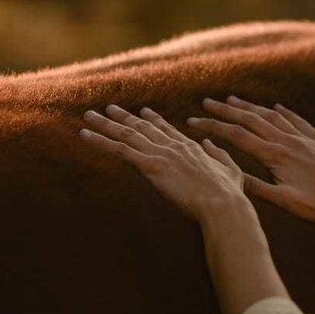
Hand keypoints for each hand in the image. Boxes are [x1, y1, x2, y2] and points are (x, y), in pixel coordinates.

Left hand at [80, 104, 246, 221]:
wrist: (222, 204)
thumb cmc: (229, 194)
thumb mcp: (230, 169)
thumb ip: (218, 154)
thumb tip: (210, 142)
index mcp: (190, 147)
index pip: (167, 129)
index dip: (153, 120)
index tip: (144, 112)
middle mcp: (173, 145)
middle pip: (142, 127)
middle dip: (124, 117)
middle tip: (109, 109)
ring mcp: (160, 153)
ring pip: (126, 134)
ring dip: (105, 124)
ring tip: (89, 115)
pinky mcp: (150, 165)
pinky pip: (118, 150)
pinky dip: (99, 141)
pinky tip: (84, 134)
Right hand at [185, 96, 314, 222]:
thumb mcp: (285, 202)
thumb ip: (256, 187)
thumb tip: (229, 175)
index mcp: (275, 155)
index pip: (236, 136)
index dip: (213, 127)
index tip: (194, 120)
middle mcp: (287, 140)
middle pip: (251, 119)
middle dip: (226, 110)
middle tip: (206, 101)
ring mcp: (304, 137)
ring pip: (272, 115)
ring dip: (251, 106)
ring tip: (234, 98)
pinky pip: (297, 120)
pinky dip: (283, 111)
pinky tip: (278, 106)